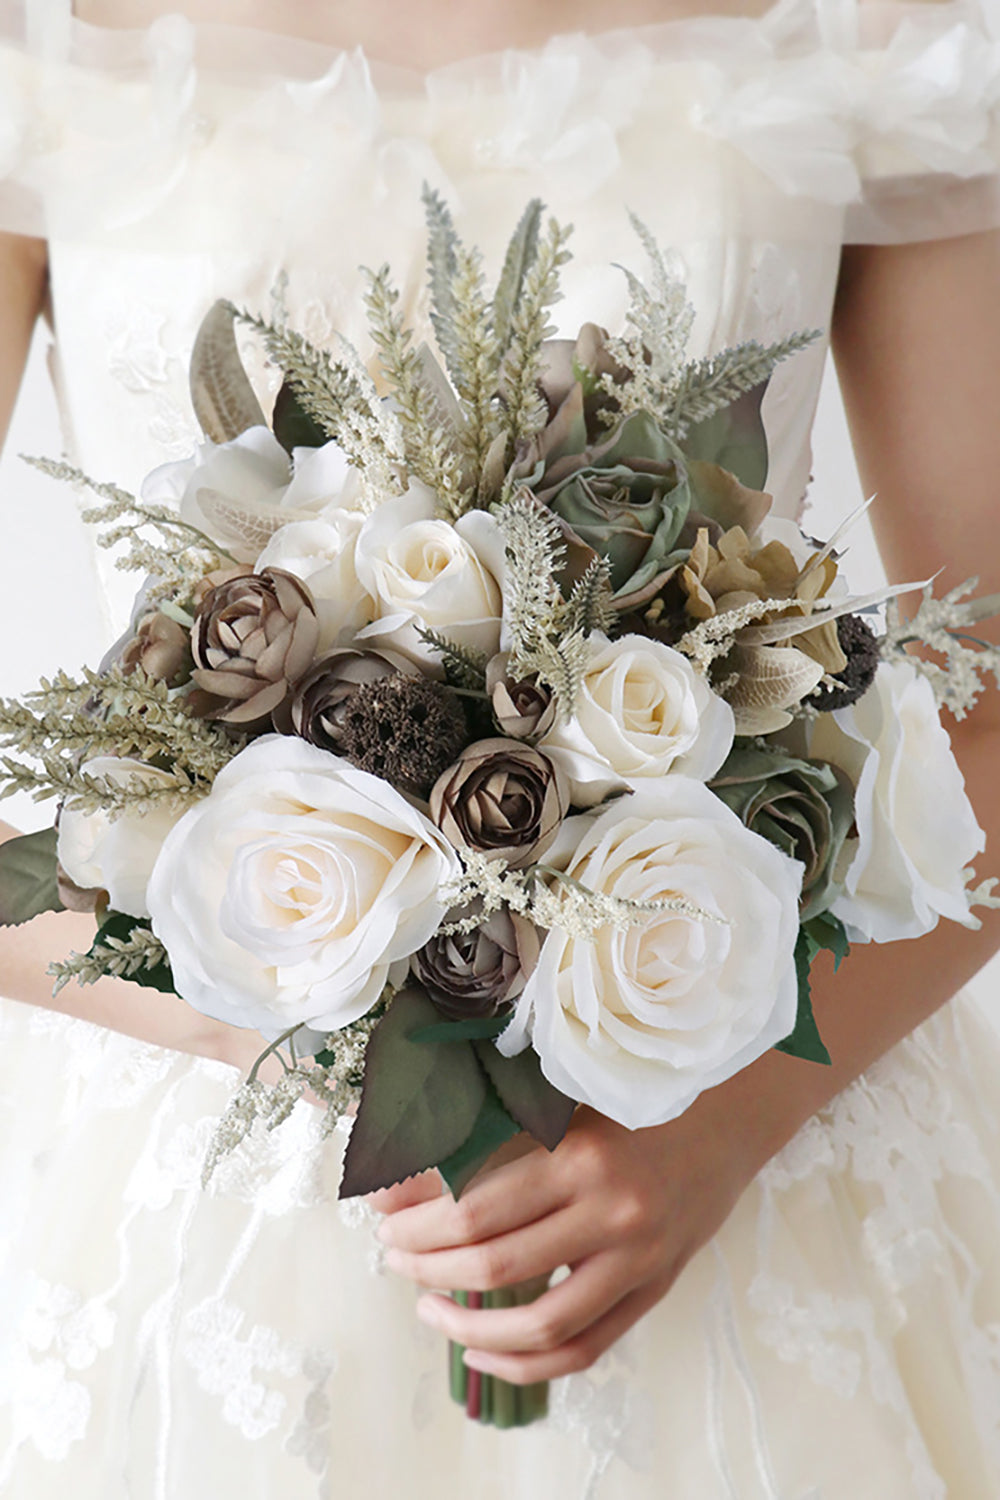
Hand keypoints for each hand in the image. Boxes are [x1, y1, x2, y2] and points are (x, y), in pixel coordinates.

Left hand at [370, 1097, 757, 1384]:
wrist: (725, 1117)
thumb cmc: (627, 1100)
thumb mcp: (557, 1100)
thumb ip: (482, 1132)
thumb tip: (394, 1176)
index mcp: (579, 1153)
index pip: (475, 1208)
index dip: (416, 1224)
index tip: (382, 1221)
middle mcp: (612, 1211)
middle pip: (495, 1265)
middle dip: (427, 1268)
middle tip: (394, 1257)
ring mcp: (637, 1259)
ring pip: (537, 1324)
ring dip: (466, 1326)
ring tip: (428, 1308)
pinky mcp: (652, 1290)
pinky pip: (582, 1350)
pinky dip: (524, 1366)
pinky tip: (481, 1353)